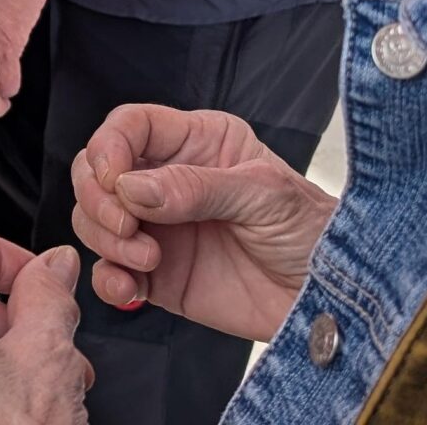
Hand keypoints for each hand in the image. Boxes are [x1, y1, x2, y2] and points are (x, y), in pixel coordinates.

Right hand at [68, 105, 334, 342]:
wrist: (333, 302)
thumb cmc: (314, 234)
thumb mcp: (265, 196)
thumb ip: (198, 187)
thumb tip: (132, 187)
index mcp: (198, 144)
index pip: (130, 125)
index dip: (110, 146)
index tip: (114, 178)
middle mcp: (168, 180)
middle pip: (96, 170)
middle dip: (98, 197)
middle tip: (127, 225)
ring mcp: (158, 228)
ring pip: (94, 219)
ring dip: (105, 238)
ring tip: (147, 260)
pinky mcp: (155, 275)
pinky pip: (109, 271)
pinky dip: (107, 280)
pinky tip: (130, 288)